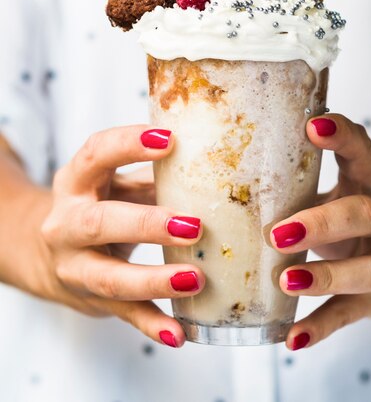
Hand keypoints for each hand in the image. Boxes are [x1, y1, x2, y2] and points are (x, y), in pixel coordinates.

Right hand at [40, 125, 204, 347]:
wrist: (50, 252)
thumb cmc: (100, 205)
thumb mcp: (117, 183)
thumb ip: (155, 175)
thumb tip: (217, 163)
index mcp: (76, 181)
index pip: (96, 154)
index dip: (128, 145)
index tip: (170, 141)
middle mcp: (67, 223)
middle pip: (99, 222)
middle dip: (146, 224)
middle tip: (193, 226)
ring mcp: (75, 266)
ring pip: (108, 277)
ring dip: (153, 280)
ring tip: (195, 279)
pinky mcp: (91, 299)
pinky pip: (123, 314)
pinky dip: (152, 324)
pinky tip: (179, 332)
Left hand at [270, 115, 370, 350]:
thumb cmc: (357, 218)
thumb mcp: (342, 191)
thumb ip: (301, 181)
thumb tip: (226, 166)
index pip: (363, 150)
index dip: (342, 136)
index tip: (312, 124)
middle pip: (366, 213)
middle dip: (323, 222)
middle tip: (278, 232)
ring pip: (368, 269)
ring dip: (325, 276)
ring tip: (286, 280)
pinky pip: (351, 313)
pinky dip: (321, 326)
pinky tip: (292, 337)